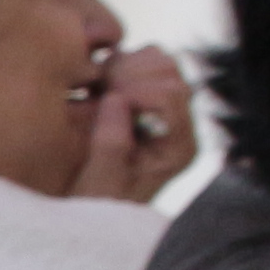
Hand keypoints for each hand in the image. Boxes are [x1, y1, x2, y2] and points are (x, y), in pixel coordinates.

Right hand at [71, 42, 195, 202]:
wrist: (90, 211)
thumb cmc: (96, 202)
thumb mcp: (100, 182)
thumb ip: (111, 143)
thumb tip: (116, 98)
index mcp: (178, 147)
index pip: (172, 95)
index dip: (135, 91)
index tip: (103, 102)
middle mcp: (179, 124)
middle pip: (171, 73)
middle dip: (129, 76)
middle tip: (96, 90)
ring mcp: (165, 107)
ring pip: (159, 60)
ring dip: (123, 67)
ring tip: (95, 88)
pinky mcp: (147, 95)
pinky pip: (142, 59)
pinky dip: (118, 63)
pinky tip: (96, 85)